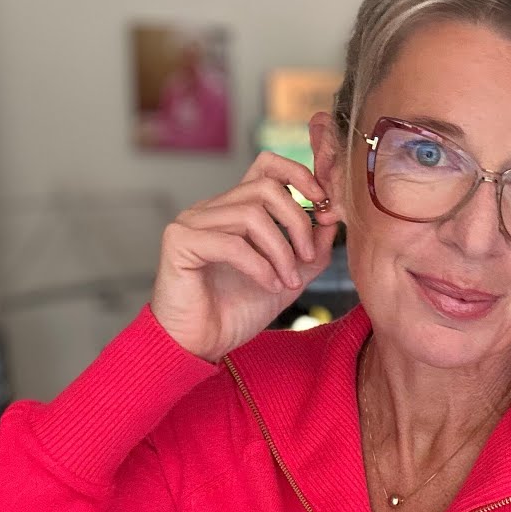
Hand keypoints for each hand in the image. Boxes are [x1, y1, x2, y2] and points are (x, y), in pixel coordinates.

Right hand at [150, 152, 340, 361]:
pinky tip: (269, 285)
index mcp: (234, 210)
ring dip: (281, 250)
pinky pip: (231, 243)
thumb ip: (310, 250)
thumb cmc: (235, 313)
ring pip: (251, 214)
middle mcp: (211, 209)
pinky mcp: (180, 242)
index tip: (322, 202)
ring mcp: (192, 222)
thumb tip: (330, 219)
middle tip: (308, 257)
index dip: (298, 174)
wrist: (200, 346)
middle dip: (297, 222)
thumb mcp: (287, 278)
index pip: (266, 165)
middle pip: (266, 187)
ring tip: (288, 281)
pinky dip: (259, 265)